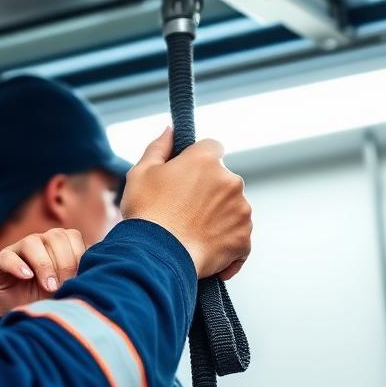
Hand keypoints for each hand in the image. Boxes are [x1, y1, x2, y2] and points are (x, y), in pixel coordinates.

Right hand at [0, 228, 84, 316]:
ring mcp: (15, 251)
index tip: (81, 278)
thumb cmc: (48, 302)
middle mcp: (37, 243)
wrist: (19, 318)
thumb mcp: (69, 290)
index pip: (71, 236)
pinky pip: (6, 256)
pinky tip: (27, 277)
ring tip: (49, 287)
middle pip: (55, 236)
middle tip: (65, 286)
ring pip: (32, 242)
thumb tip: (102, 271)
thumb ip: (82, 276)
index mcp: (56, 246)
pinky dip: (17, 265)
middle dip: (64, 262)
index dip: (78, 255)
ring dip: (44, 265)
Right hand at [120, 126, 251, 279]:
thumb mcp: (141, 172)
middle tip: (182, 208)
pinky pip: (238, 237)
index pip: (212, 147)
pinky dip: (225, 242)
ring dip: (218, 215)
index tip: (186, 176)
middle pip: (223, 179)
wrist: (157, 256)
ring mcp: (241, 211)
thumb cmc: (146, 213)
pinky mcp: (244, 238)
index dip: (198, 160)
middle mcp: (230, 181)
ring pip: (232, 207)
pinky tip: (202, 247)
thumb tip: (170, 130)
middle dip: (208, 190)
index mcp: (205, 160)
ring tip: (190, 231)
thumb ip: (159, 147)